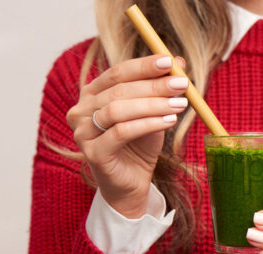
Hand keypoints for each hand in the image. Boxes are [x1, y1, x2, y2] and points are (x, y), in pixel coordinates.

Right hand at [67, 55, 186, 217]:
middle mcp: (81, 110)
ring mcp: (82, 132)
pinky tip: (169, 121)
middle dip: (154, 85)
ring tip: (179, 105)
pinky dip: (147, 124)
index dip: (144, 65)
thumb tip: (180, 61)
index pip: (118, 72)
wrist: (132, 183)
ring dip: (153, 105)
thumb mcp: (154, 112)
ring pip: (118, 110)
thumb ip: (162, 88)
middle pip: (118, 90)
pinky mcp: (92, 153)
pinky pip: (121, 132)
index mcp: (92, 94)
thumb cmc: (140, 145)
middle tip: (181, 84)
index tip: (170, 61)